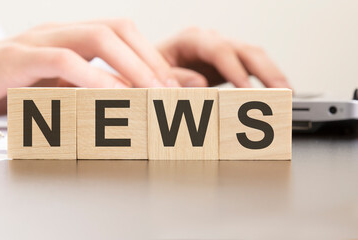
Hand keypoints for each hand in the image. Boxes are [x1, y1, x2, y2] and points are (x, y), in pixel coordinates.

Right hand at [0, 19, 178, 118]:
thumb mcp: (58, 87)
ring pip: (95, 38)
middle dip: (150, 59)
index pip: (123, 33)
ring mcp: (38, 40)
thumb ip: (91, 88)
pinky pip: (61, 61)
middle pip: (117, 29)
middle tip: (170, 90)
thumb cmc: (10, 86)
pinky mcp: (17, 58)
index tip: (175, 84)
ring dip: (130, 66)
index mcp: (72, 36)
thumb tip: (130, 99)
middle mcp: (60, 31)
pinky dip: (91, 78)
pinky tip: (110, 96)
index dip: (152, 56)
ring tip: (152, 93)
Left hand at [158, 27, 291, 87]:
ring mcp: (220, 51)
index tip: (248, 91)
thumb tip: (199, 84)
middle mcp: (209, 41)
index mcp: (190, 40)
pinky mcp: (226, 64)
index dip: (236, 71)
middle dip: (266, 72)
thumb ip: (173, 79)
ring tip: (287, 95)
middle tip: (281, 93)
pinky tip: (277, 93)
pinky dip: (266, 80)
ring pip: (254, 56)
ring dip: (272, 75)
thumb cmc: (149, 73)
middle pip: (245, 50)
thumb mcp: (153, 76)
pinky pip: (252, 68)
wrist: (149, 72)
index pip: (220, 50)